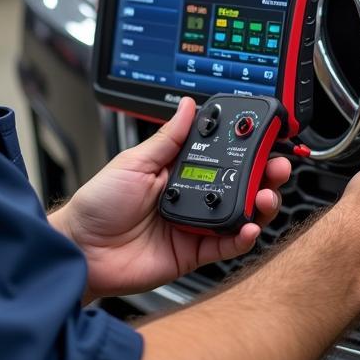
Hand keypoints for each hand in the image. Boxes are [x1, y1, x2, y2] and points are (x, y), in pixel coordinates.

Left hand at [50, 97, 291, 301]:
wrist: (82, 248)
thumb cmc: (99, 203)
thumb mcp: (134, 160)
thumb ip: (168, 138)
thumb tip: (189, 106)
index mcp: (176, 169)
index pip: (220, 154)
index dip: (244, 147)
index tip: (264, 137)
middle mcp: (191, 195)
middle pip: (238, 183)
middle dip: (263, 174)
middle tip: (277, 166)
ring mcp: (194, 225)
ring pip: (240, 213)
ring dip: (259, 203)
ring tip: (266, 195)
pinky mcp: (194, 252)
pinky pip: (227, 244)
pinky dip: (243, 236)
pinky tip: (250, 226)